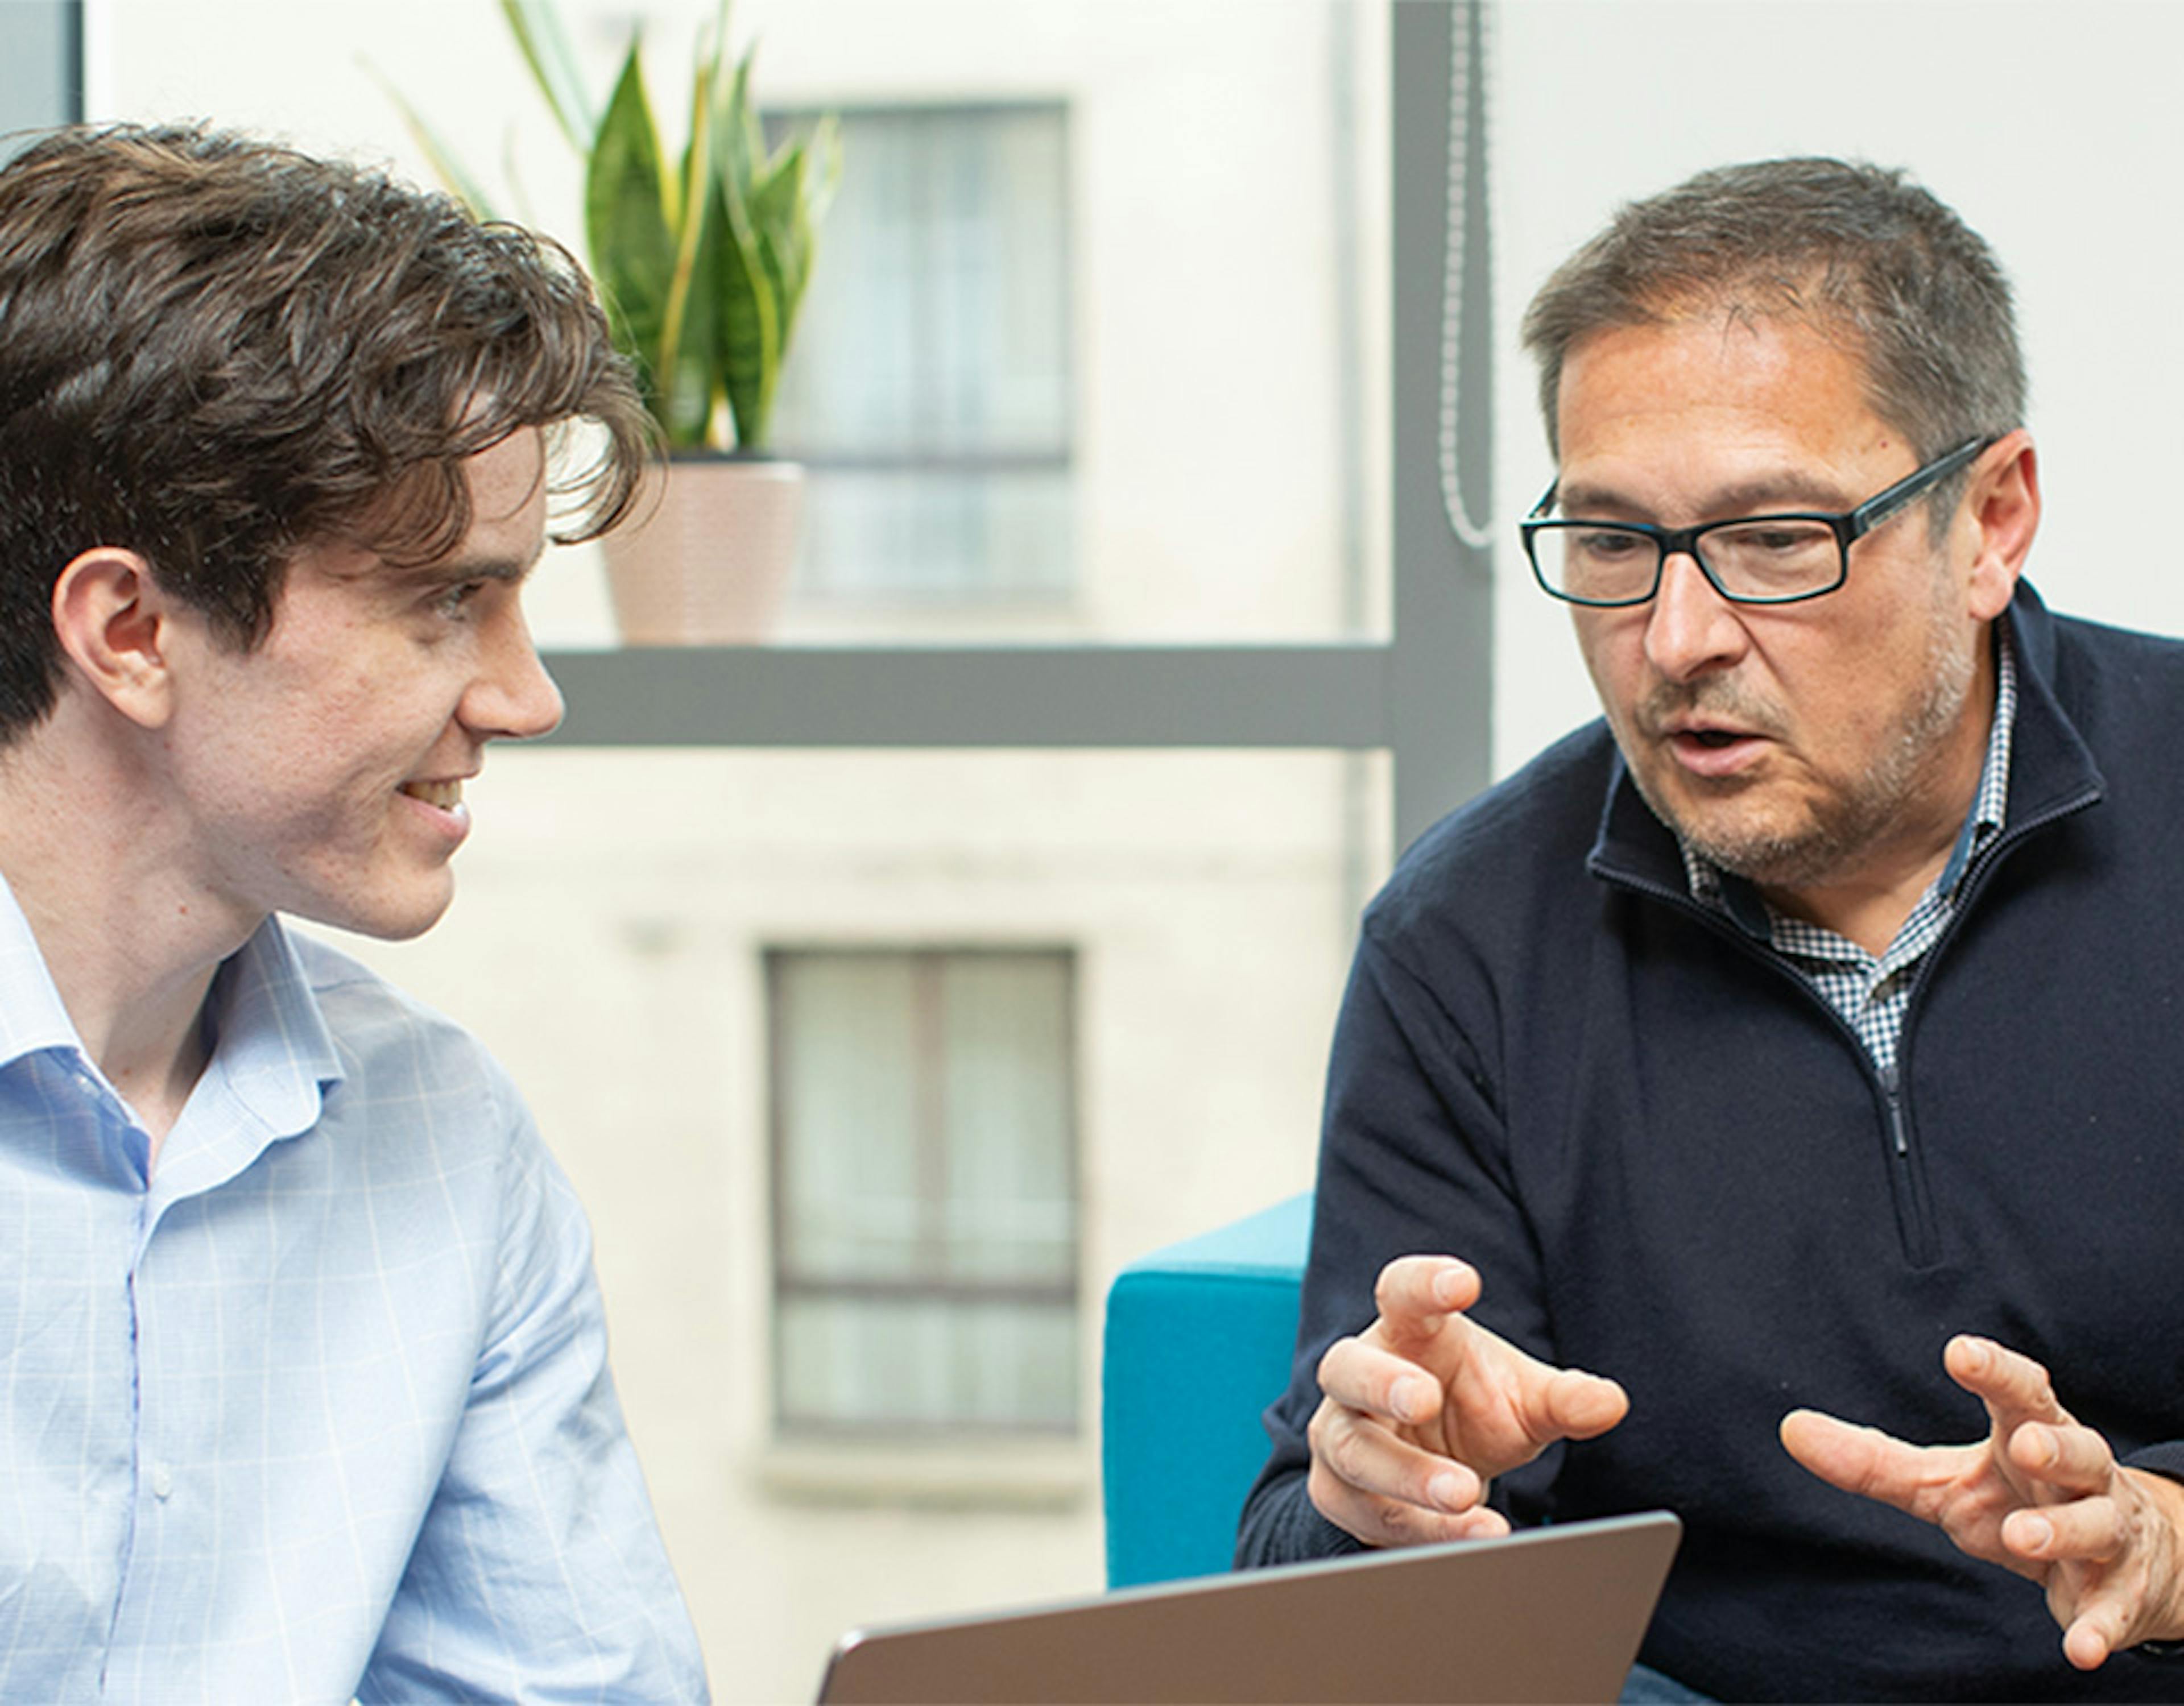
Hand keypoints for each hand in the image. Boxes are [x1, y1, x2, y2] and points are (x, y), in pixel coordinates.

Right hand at [1306, 1254, 1628, 1547]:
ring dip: (1408, 1474)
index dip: (1425, 1283)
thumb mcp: (1521, 1401)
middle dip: (1382, 1382)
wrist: (1435, 1474)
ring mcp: (1341, 1435)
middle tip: (1423, 1397)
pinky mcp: (1339, 1494)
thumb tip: (1610, 1403)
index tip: (1464, 1283)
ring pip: (1354, 1450)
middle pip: (1348, 1367)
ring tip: (1464, 1490)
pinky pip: (1370, 1513)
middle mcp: (1359, 1376)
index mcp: (1405, 1331)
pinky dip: (1422, 1529)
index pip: (1402, 1292)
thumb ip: (1561, 1400)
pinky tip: (1471, 1535)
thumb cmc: (1473, 1410)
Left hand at [1781, 1334, 2183, 1669]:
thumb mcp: (1942, 1481)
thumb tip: (1790, 1428)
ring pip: (2096, 1523)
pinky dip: (2098, 1626)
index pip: (2020, 1391)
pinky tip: (2081, 1649)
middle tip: (2023, 1445)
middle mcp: (2079, 1475)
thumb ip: (1873, 1459)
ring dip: (2062, 1530)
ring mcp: (2107, 1531)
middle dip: (2053, 1446)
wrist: (2119, 1558)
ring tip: (2023, 1536)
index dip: (1995, 1370)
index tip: (1960, 1352)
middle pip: (2077, 1449)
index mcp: (2031, 1432)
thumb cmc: (2015, 1499)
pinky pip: (2111, 1609)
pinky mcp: (2120, 1591)